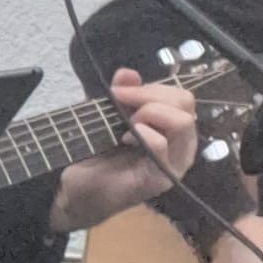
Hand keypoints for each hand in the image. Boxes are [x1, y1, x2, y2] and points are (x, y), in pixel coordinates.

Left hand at [50, 70, 198, 233]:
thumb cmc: (97, 153)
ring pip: (182, 122)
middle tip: (122, 107)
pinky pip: (161, 144)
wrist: (76, 189)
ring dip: (150, 114)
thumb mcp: (109, 114)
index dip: (151, 86)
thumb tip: (128, 74)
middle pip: (186, 104)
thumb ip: (123, 94)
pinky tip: (124, 140)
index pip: (181, 96)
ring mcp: (176, 164)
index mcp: (174, 128)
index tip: (118, 91)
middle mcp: (183, 145)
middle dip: (149, 96)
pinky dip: (142, 134)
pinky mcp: (161, 179)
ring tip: (128, 125)